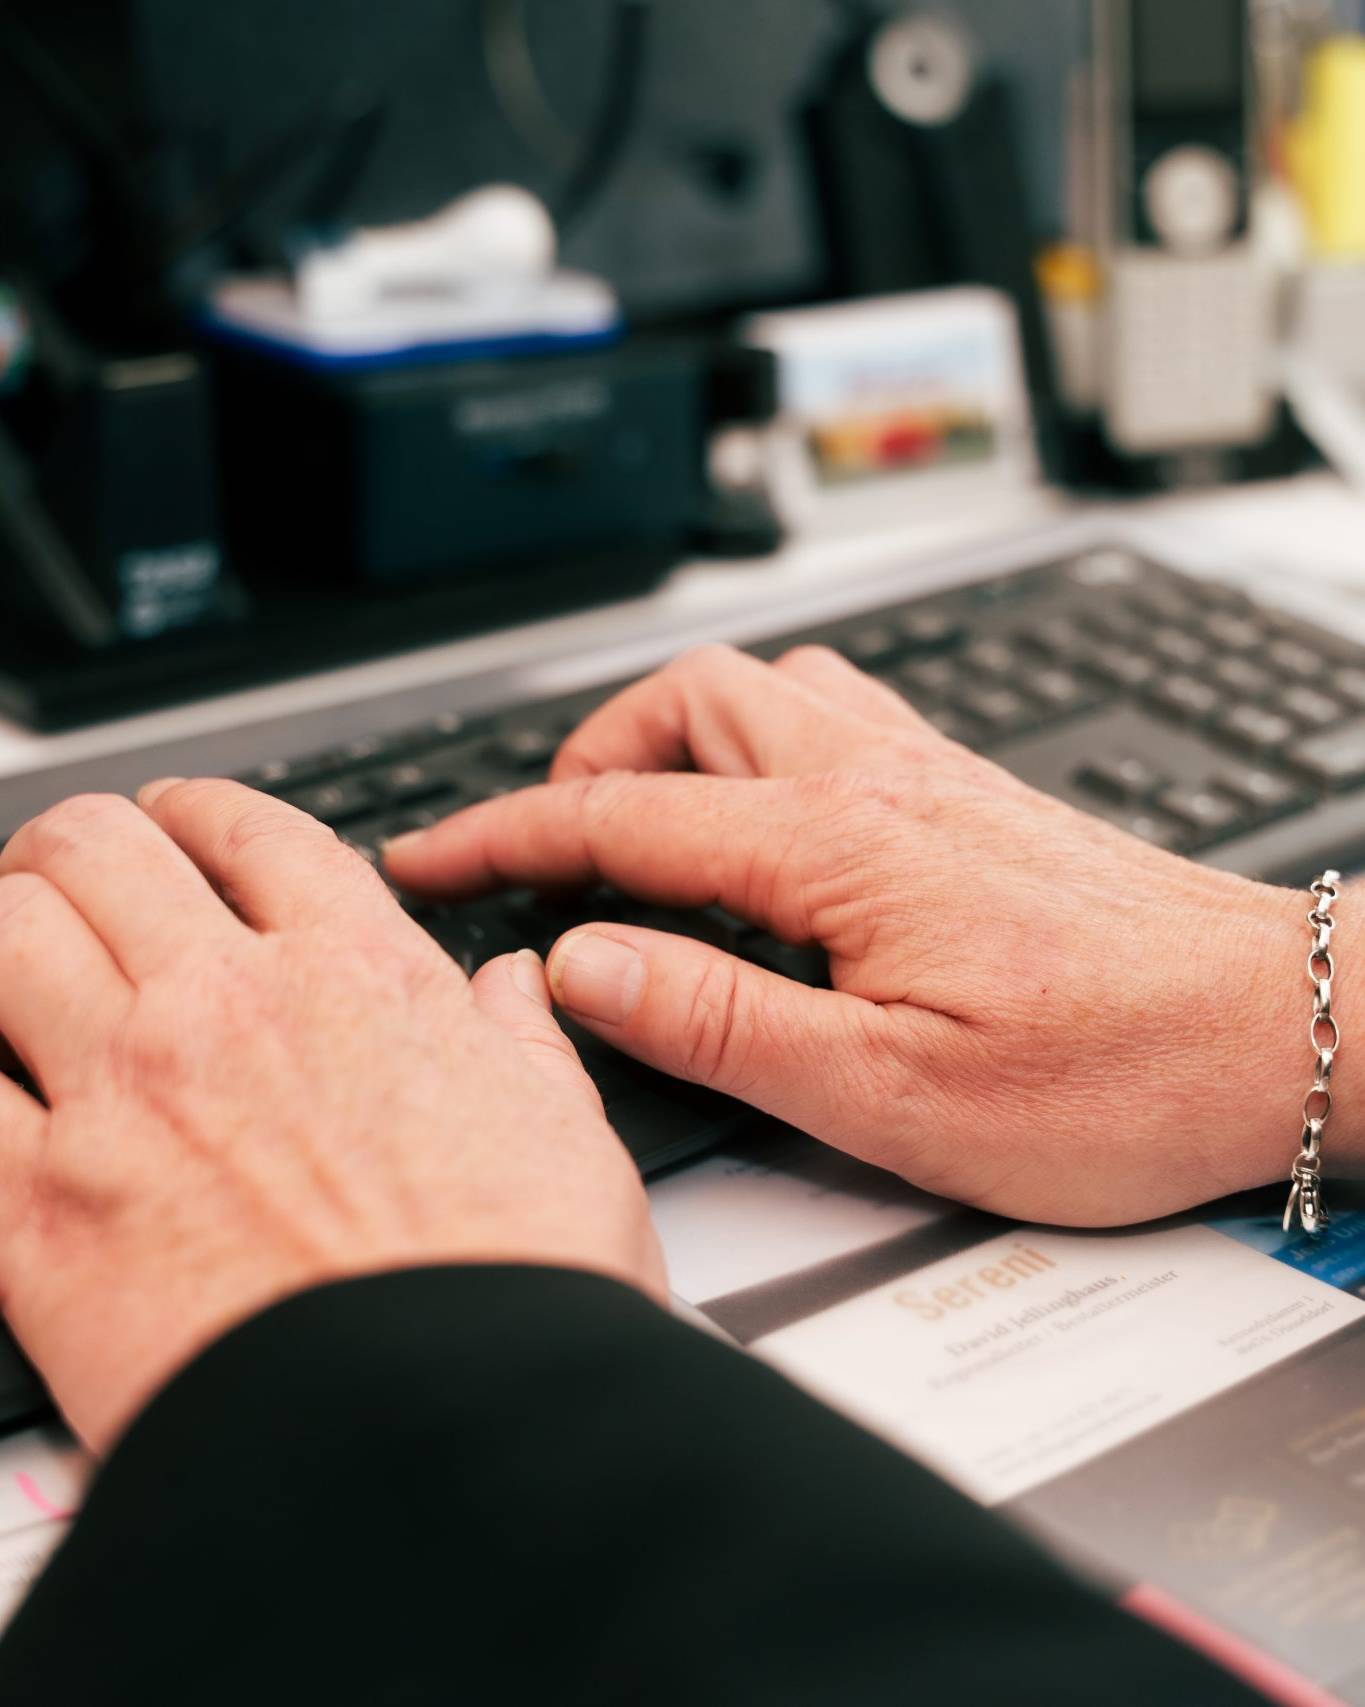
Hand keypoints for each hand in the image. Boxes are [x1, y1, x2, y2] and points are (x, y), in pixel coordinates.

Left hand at [0, 783, 663, 1451]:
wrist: (440, 1434)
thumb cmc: (513, 1287)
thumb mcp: (562, 1131)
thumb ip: (522, 1037)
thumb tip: (514, 988)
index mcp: (356, 975)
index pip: (245, 827)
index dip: (199, 811)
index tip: (183, 827)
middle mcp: (225, 1008)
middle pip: (96, 847)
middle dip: (77, 845)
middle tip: (78, 873)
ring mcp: (122, 1097)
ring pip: (1, 933)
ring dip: (2, 926)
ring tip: (17, 956)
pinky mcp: (36, 1213)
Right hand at [386, 644, 1326, 1227]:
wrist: (1274, 1028)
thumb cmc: (1115, 1073)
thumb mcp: (895, 1096)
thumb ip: (724, 1024)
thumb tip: (587, 968)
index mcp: (839, 850)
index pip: (622, 819)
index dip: (503, 835)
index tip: (429, 857)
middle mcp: (881, 783)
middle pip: (687, 704)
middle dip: (586, 757)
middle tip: (543, 839)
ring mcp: (932, 773)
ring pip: (763, 688)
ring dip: (674, 731)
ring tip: (638, 814)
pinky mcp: (971, 792)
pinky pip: (836, 711)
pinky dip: (759, 735)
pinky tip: (770, 808)